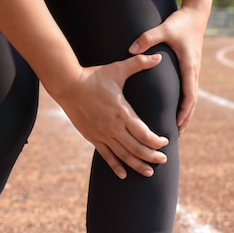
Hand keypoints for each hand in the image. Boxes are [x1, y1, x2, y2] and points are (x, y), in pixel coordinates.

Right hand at [50, 54, 169, 178]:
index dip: (157, 141)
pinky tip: (123, 175)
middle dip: (152, 156)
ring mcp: (102, 134)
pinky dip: (116, 166)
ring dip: (137, 165)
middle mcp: (113, 127)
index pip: (144, 134)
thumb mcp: (118, 69)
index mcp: (122, 113)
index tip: (166, 141)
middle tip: (163, 161)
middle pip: (136, 148)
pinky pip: (106, 156)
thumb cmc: (94, 76)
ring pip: (123, 156)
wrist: (67, 85)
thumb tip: (159, 56)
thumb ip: (140, 64)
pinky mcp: (92, 137)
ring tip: (149, 173)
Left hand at [129, 7, 206, 133]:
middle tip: (176, 135)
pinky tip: (177, 111)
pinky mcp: (190, 67)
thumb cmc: (180, 22)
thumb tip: (131, 49)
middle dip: (185, 118)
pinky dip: (186, 103)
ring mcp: (193, 70)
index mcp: (188, 66)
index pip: (189, 94)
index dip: (184, 111)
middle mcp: (193, 71)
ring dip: (186, 113)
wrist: (196, 14)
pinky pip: (189, 90)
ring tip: (177, 129)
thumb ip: (147, 38)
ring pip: (192, 97)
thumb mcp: (164, 28)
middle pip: (192, 101)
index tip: (177, 124)